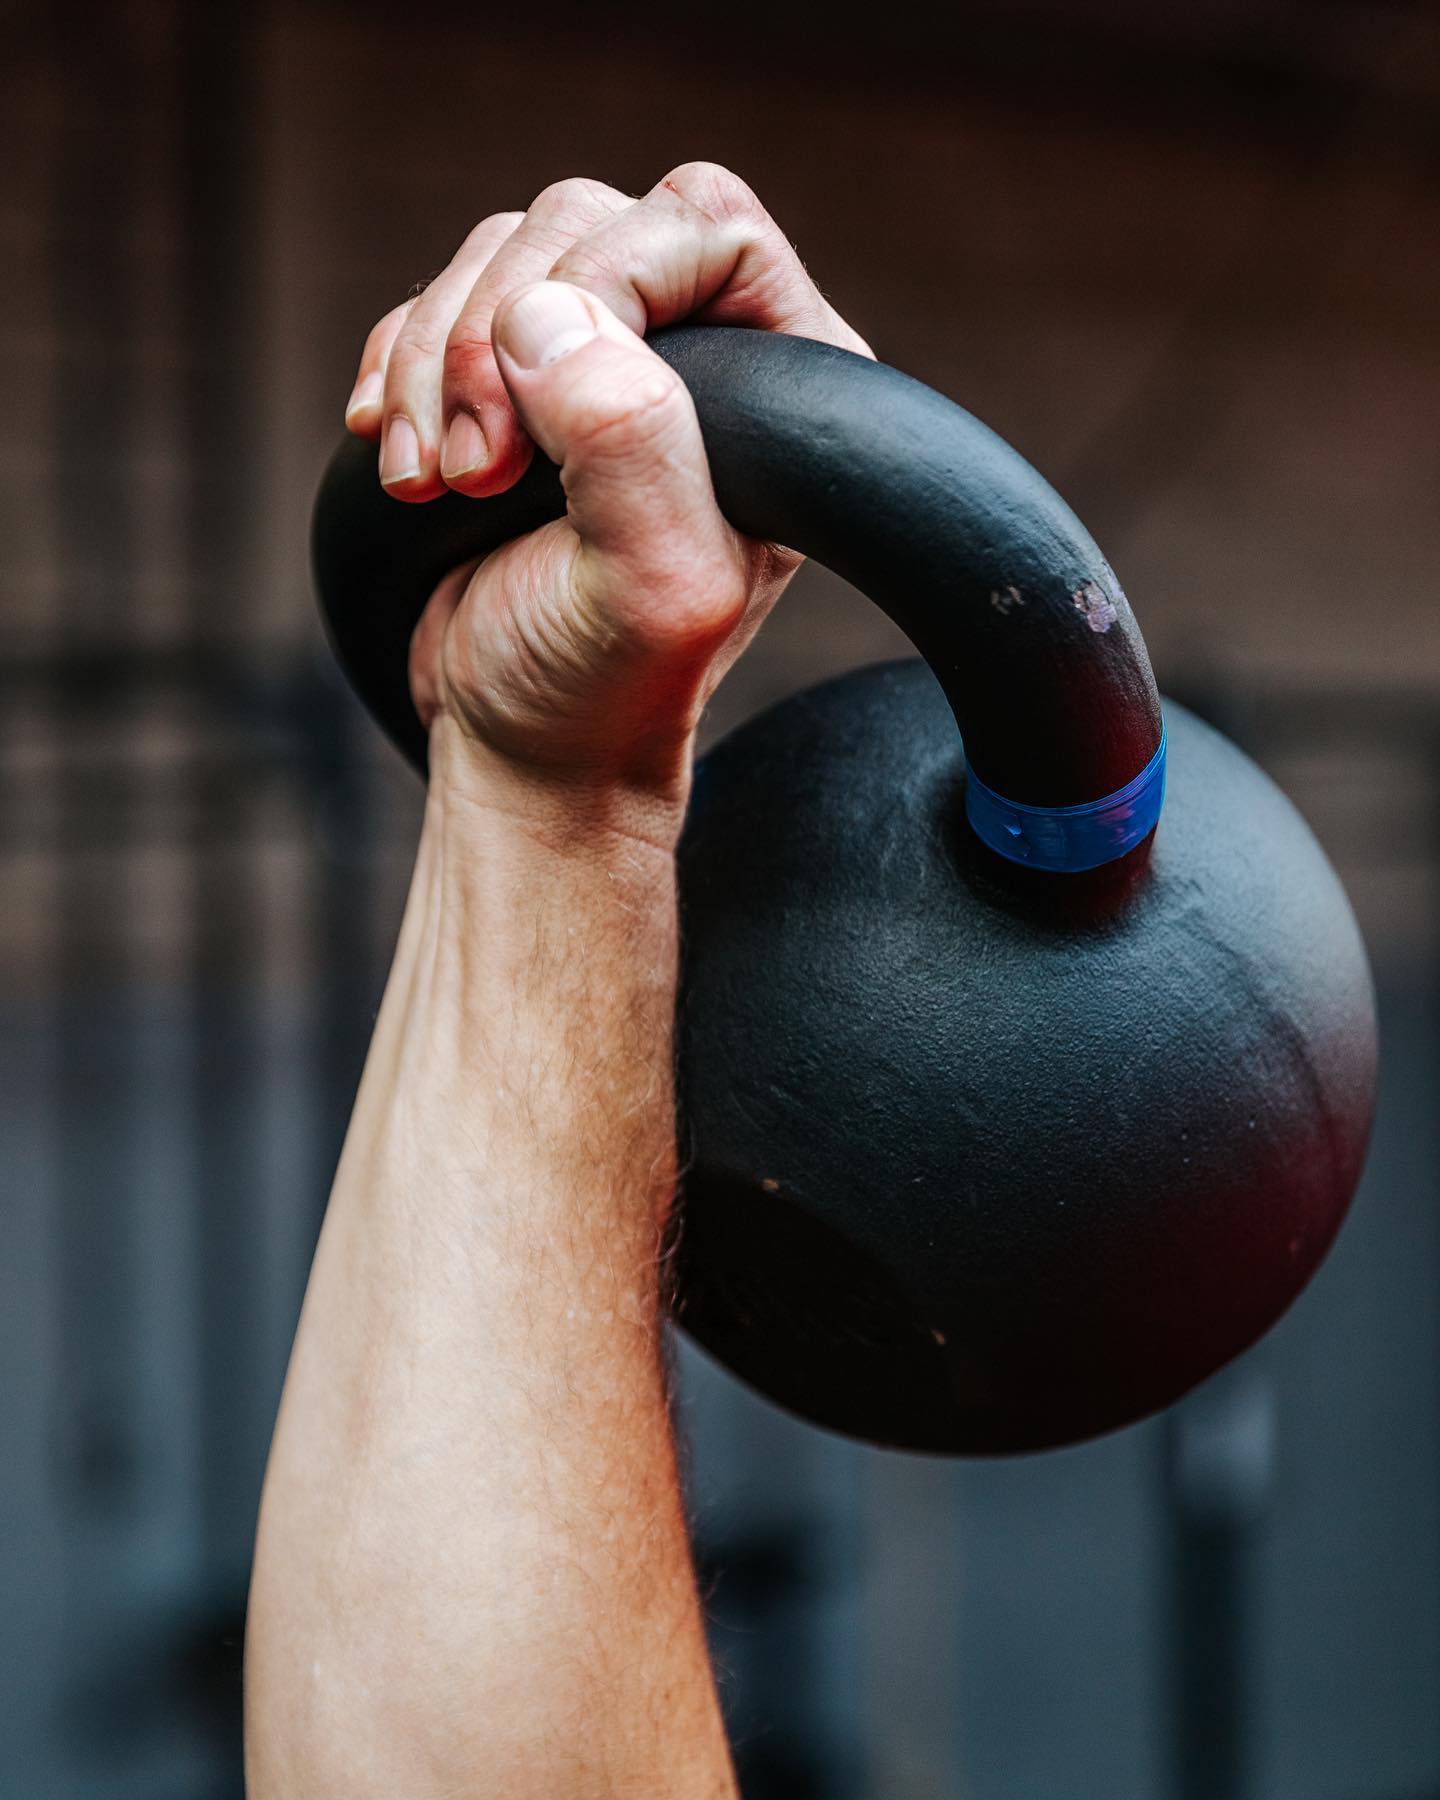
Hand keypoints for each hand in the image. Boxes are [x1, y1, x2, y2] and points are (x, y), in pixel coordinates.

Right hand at [344, 163, 870, 837]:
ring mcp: (604, 357)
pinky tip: (400, 457)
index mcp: (780, 387)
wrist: (522, 735)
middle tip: (475, 471)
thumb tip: (549, 318)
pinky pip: (440, 298)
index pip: (703, 222)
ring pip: (500, 255)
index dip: (604, 284)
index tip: (535, 428)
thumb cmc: (601, 685)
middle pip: (583, 223)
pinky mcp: (516, 377)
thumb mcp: (647, 591)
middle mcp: (702, 354)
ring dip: (433, 363)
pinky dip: (397, 367)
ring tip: (433, 484)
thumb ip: (629, 446)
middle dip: (495, 338)